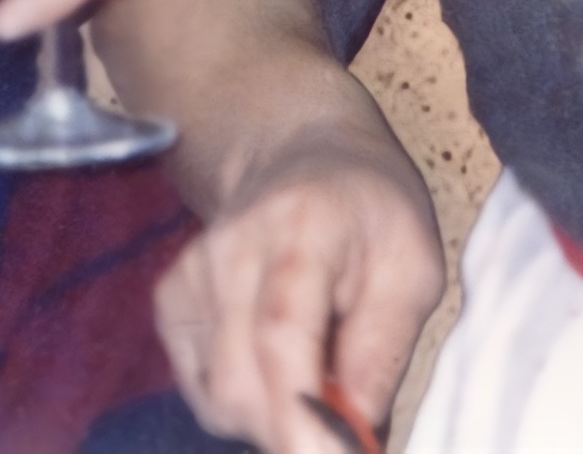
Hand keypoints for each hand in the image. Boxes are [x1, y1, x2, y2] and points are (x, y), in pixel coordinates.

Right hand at [156, 125, 442, 453]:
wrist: (303, 156)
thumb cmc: (370, 214)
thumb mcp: (413, 266)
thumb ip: (385, 347)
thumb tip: (356, 432)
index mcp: (302, 228)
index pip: (283, 332)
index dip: (303, 414)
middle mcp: (230, 248)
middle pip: (241, 382)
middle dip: (297, 430)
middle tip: (347, 421)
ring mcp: (190, 274)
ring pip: (218, 398)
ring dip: (273, 420)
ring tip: (318, 380)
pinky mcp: (170, 302)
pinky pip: (202, 392)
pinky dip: (244, 406)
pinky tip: (277, 369)